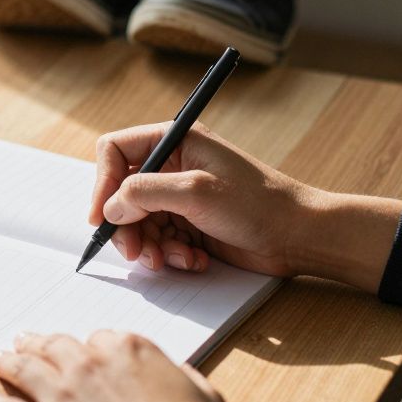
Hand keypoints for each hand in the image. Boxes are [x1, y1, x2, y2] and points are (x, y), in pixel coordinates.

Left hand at [0, 331, 237, 401]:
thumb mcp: (205, 398)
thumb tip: (178, 374)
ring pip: (24, 368)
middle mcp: (89, 364)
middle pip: (55, 345)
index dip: (91, 346)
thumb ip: (184, 379)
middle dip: (39, 342)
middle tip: (25, 339)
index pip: (103, 338)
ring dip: (8, 361)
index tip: (85, 350)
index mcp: (129, 351)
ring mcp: (60, 395)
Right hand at [90, 122, 320, 276]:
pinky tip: (193, 260)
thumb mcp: (197, 192)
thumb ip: (146, 193)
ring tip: (169, 260)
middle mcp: (173, 166)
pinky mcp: (189, 224)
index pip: (115, 152)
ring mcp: (180, 197)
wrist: (299, 236)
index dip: (103, 183)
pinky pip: (159, 240)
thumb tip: (110, 208)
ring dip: (148, 245)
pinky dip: (169, 254)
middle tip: (134, 251)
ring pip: (138, 222)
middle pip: (122, 193)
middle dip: (125, 225)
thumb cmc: (258, 204)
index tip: (101, 217)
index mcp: (175, 141)